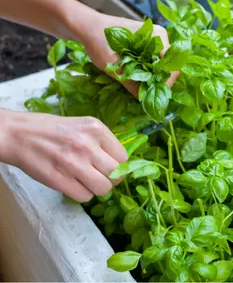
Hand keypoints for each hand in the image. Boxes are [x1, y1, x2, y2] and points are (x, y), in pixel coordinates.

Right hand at [0, 109, 127, 201]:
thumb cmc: (53, 130)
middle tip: (101, 177)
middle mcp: (87, 145)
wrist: (19, 134)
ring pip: (103, 189)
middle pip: (116, 175)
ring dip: (97, 189)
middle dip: (111, 180)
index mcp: (96, 129)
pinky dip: (82, 194)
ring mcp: (73, 163)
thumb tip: (120, 163)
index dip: (119, 166)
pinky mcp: (59, 180)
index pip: (123, 157)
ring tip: (87, 181)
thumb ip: (102, 142)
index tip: (110, 167)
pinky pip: (85, 197)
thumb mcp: (83, 126)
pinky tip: (73, 184)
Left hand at [74, 12, 179, 96]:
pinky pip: (153, 63)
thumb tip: (144, 102)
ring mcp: (154, 41)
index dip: (163, 84)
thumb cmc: (98, 40)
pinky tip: (134, 78)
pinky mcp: (147, 46)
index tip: (149, 93)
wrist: (85, 26)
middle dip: (157, 82)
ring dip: (150, 78)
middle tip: (142, 93)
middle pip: (168, 67)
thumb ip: (131, 83)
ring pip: (160, 67)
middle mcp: (160, 37)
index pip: (171, 67)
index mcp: (157, 36)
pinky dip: (146, 73)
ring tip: (137, 85)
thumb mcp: (113, 65)